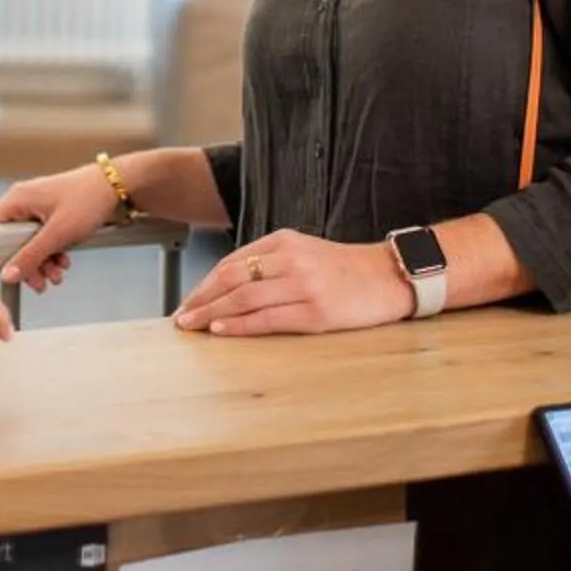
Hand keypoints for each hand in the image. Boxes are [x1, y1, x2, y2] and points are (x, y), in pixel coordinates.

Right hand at [0, 166, 118, 293]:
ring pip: (27, 244)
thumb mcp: (57, 233)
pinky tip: (64, 264)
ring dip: (40, 264)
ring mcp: (37, 208)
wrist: (117, 186)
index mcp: (17, 200)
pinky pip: (41, 239)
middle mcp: (23, 202)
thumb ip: (31, 255)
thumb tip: (7, 275)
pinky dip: (50, 254)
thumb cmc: (87, 199)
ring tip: (57, 277)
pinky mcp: (50, 215)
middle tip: (39, 284)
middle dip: (24, 265)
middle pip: (8, 241)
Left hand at [172, 231, 412, 337]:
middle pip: (231, 278)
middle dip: (200, 298)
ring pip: (244, 298)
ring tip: (191, 326)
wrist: (390, 277)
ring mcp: (303, 285)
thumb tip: (231, 287)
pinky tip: (221, 329)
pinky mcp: (315, 311)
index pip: (233, 262)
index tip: (188, 300)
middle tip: (180, 316)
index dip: (205, 283)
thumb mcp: (306, 253)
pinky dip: (239, 324)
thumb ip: (272, 263)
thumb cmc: (346, 270)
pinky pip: (267, 319)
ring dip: (211, 312)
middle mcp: (290, 259)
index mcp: (285, 241)